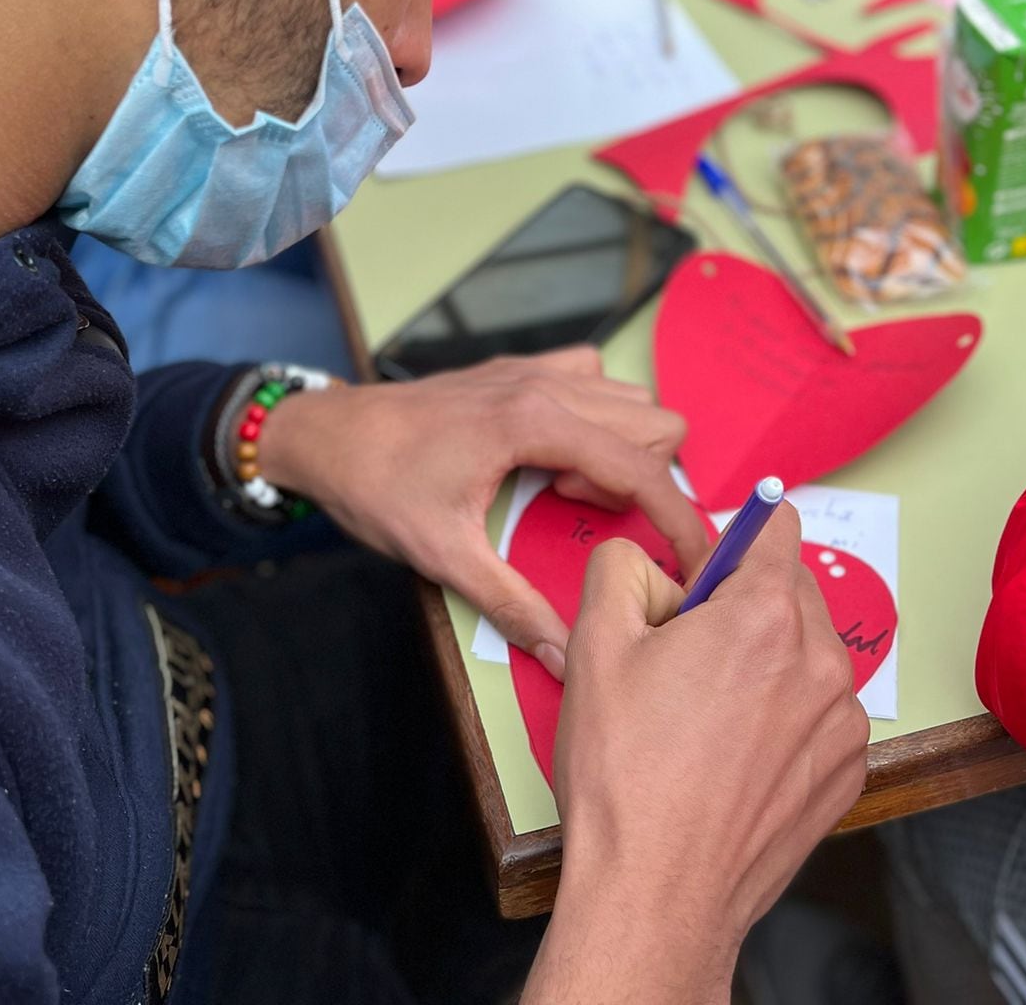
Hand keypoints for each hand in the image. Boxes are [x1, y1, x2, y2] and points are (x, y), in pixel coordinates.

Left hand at [258, 347, 707, 678]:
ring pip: (631, 399)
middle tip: (574, 513)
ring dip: (619, 448)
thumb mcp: (442, 556)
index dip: (683, 518)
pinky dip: (596, 419)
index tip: (701, 560)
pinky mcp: (517, 369)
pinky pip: (593, 381)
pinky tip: (551, 456)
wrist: (324, 435)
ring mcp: (532, 369)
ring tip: (557, 489)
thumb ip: (512, 605)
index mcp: (534, 422)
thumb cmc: (376, 487)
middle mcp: (545, 384)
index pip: (643, 467)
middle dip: (641, 478)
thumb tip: (567, 656)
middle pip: (655, 423)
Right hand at [521, 504, 868, 1003]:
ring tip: (702, 714)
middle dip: (739, 603)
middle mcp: (821, 660)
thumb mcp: (596, 643)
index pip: (777, 525)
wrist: (656, 891)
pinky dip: (783, 715)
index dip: (729, 539)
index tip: (702, 568)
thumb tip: (653, 562)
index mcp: (764, 614)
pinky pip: (818, 710)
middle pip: (789, 589)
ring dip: (764, 660)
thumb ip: (623, 567)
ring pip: (805, 651)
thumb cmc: (626, 776)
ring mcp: (841, 721)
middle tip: (681, 654)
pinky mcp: (847, 770)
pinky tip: (731, 752)